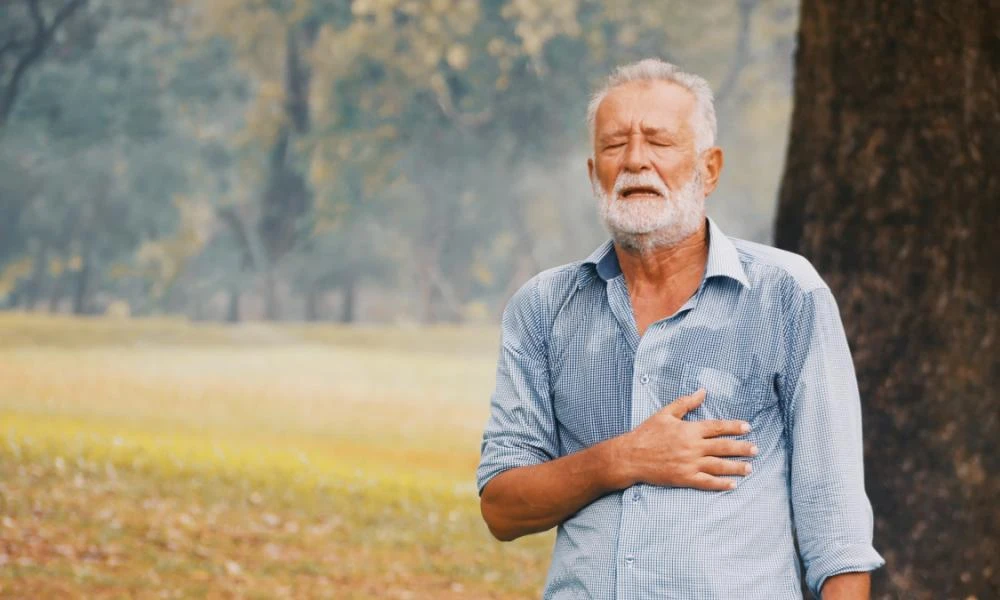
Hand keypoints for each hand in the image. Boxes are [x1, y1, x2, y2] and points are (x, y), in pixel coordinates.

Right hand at [617, 388, 757, 490]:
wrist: (631, 456)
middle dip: (741, 448)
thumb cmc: (647, 433)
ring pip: (719, 465)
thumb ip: (686, 402)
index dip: (734, 427)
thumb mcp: (665, 413)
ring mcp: (690, 464)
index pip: (717, 427)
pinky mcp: (684, 478)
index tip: (747, 428)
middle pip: (723, 447)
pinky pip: (707, 482)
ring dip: (736, 467)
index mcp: (689, 430)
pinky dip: (720, 484)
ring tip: (749, 468)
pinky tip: (732, 485)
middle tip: (755, 449)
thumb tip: (703, 391)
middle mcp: (693, 447)